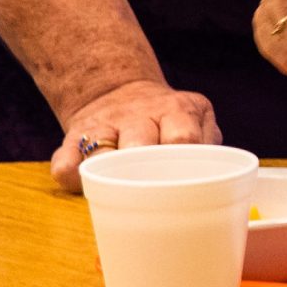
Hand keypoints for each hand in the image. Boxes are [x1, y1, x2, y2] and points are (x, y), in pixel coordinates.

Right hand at [49, 77, 221, 191]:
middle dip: (142, 167)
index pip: (183, 137)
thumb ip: (209, 146)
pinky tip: (79, 183)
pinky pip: (65, 161)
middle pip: (139, 142)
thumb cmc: (170, 124)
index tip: (188, 188)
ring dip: (105, 171)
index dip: (184, 163)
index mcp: (177, 112)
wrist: (121, 91)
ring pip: (99, 150)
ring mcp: (105, 126)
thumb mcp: (197, 121)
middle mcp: (139, 116)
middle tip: (151, 194)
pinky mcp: (75, 137)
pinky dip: (69, 174)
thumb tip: (221, 186)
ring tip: (114, 190)